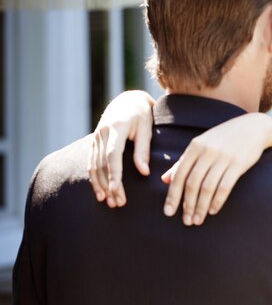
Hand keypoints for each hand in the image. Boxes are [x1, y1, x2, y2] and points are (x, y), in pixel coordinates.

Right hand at [88, 90, 155, 206]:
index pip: (113, 155)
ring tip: (110, 202)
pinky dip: (94, 179)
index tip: (116, 190)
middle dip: (109, 185)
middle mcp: (102, 133)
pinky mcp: (94, 143)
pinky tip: (100, 192)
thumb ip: (143, 150)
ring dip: (100, 185)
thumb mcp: (146, 129)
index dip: (114, 174)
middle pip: (103, 164)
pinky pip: (91, 163)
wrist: (127, 101)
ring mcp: (95, 138)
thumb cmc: (142, 115)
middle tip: (118, 203)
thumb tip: (144, 173)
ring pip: (94, 166)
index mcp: (116, 128)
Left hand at [161, 113, 271, 225]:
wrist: (253, 128)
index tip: (168, 213)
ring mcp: (223, 157)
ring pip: (207, 188)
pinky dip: (217, 201)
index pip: (179, 175)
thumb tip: (165, 180)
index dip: (173, 196)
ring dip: (201, 207)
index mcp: (195, 146)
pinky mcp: (238, 164)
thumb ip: (183, 161)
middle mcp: (207, 151)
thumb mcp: (202, 144)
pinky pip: (225, 187)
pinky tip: (213, 211)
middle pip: (192, 183)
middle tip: (186, 221)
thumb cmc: (224, 138)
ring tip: (198, 220)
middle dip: (188, 205)